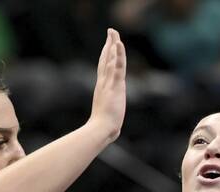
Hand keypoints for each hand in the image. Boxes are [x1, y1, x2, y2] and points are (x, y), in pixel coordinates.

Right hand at [89, 29, 126, 143]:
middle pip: (105, 60)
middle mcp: (103, 83)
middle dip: (108, 45)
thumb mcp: (106, 118)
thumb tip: (112, 130)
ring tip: (114, 32)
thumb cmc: (103, 128)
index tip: (107, 46)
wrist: (100, 130)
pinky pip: (118, 66)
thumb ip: (109, 117)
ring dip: (113, 45)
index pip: (103, 69)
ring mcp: (109, 83)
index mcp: (102, 89)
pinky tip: (119, 44)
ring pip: (111, 60)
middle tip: (110, 32)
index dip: (106, 57)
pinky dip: (119, 54)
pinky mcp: (116, 85)